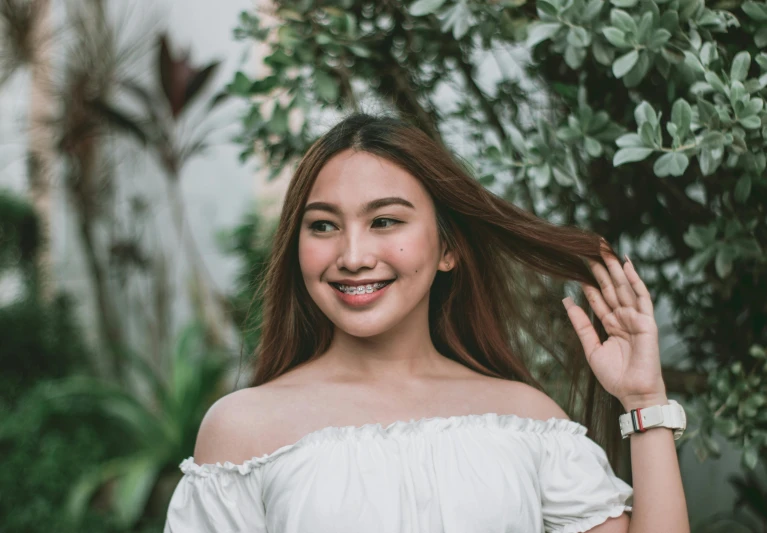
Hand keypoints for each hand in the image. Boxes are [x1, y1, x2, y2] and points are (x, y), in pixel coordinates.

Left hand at [562, 242, 666, 410]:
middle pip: (610, 289)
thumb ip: (581, 324)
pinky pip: (642, 297)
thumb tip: (566, 300)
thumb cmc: (614, 376)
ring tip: (604, 251)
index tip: (577, 265)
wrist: (633, 393)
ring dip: (614, 270)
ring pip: (624, 288)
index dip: (589, 281)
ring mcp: (636, 318)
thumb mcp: (591, 347)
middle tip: (590, 249)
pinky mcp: (647, 322)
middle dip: (601, 270)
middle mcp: (623, 318)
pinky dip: (635, 281)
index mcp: (610, 325)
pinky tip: (626, 265)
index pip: (598, 298)